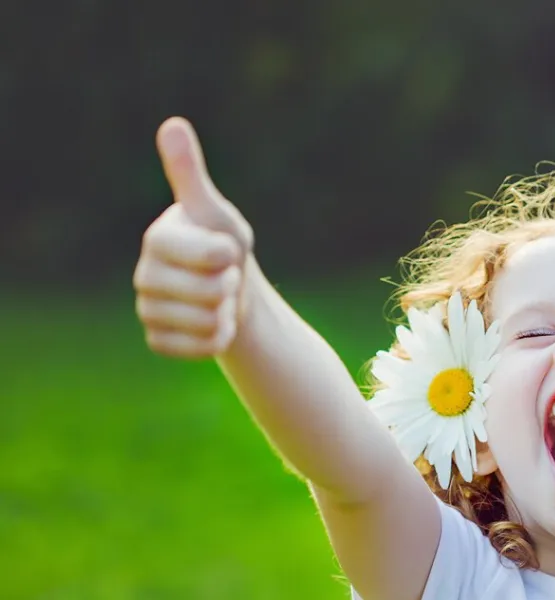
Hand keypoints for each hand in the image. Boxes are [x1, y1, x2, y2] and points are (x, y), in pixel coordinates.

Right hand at [133, 117, 255, 357]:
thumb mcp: (215, 210)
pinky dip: (216, 339)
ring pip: (203, 321)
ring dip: (225, 313)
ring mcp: (147, 308)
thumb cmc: (223, 244)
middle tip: (225, 276)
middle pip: (206, 292)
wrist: (229, 292)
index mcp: (157, 238)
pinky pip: (196, 347)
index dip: (226, 256)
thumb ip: (190, 174)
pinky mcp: (156, 339)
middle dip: (230, 286)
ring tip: (219, 299)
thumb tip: (172, 124)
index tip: (229, 250)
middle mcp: (144, 273)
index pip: (204, 254)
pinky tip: (212, 324)